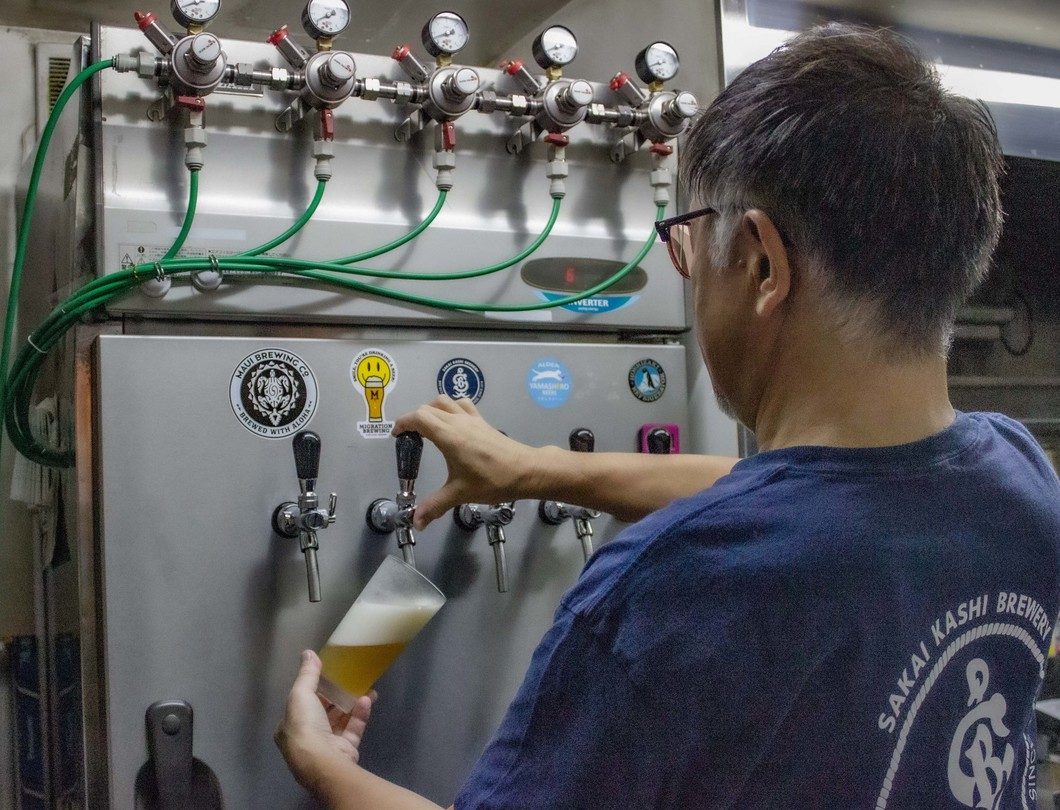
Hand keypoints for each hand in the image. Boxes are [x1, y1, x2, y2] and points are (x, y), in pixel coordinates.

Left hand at [275, 650, 376, 796]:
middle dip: (336, 695)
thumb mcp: (301, 694)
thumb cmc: (305, 726)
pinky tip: (367, 700)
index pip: (301, 706)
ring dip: (351, 702)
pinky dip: (360, 714)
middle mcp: (307, 738)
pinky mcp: (345, 751)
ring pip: (340, 720)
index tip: (326, 675)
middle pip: (322, 712)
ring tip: (365, 687)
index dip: (313, 690)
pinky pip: (353, 729)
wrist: (323, 761)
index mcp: (289, 727)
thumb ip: (307, 674)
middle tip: (348, 679)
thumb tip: (308, 653)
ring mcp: (327, 746)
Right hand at [392, 396, 539, 528]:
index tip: (397, 435)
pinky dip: (451, 407)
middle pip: (428, 408)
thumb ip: (435, 506)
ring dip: (432, 408)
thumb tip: (416, 522)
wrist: (526, 470)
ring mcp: (472, 419)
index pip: (418, 417)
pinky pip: (462, 405)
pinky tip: (453, 423)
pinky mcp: (483, 422)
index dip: (403, 423)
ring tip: (428, 427)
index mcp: (448, 435)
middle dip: (414, 418)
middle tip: (410, 438)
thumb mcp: (460, 494)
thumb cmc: (492, 480)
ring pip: (446, 401)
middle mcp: (458, 421)